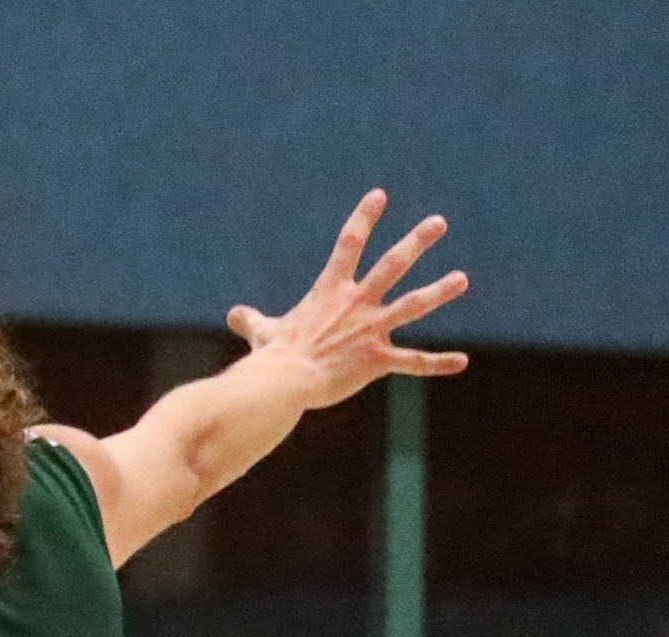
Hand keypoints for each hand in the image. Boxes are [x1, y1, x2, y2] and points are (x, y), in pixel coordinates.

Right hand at [231, 191, 468, 409]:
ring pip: (412, 305)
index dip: (364, 218)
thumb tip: (235, 314)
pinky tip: (460, 362)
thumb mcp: (262, 333)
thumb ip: (252, 320)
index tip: (379, 195)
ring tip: (460, 279)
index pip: (349, 244)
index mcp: (330, 293)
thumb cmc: (270, 356)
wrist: (282, 381)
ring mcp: (370, 330)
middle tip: (438, 222)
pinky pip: (412, 361)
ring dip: (439, 291)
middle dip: (417, 241)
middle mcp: (357, 304)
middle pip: (393, 265)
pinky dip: (436, 363)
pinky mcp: (377, 360)